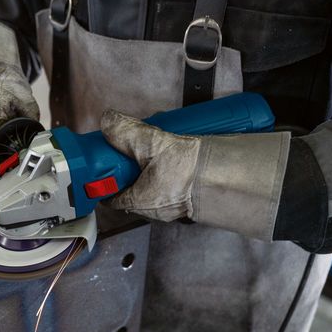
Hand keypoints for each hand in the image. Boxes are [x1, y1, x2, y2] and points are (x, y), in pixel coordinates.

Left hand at [100, 109, 289, 239]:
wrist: (229, 177)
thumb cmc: (191, 170)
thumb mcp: (151, 144)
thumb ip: (126, 132)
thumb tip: (107, 122)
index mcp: (139, 202)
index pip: (111, 196)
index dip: (104, 180)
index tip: (101, 165)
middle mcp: (155, 209)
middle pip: (131, 189)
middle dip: (129, 170)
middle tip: (128, 151)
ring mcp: (173, 206)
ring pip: (152, 187)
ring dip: (150, 168)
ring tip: (152, 148)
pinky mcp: (189, 198)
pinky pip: (171, 185)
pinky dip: (167, 171)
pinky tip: (172, 154)